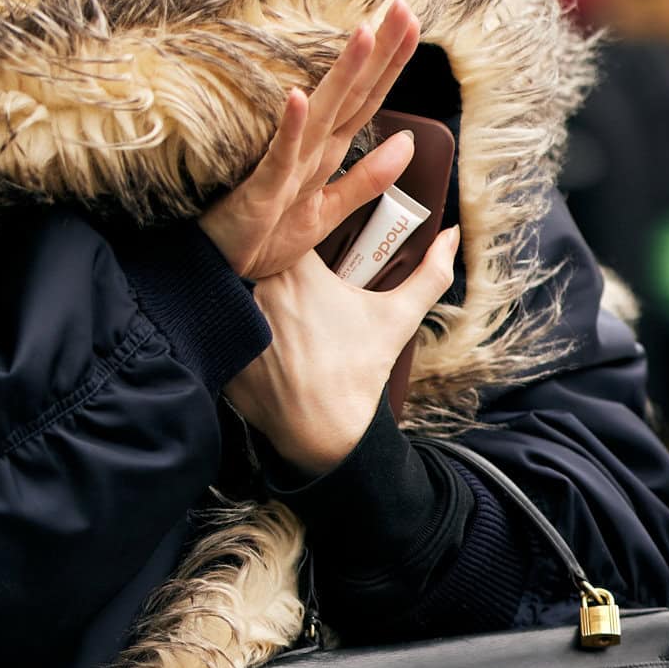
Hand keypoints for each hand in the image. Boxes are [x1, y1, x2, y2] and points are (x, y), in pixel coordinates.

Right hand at [199, 1, 421, 279]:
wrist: (218, 269)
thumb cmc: (263, 237)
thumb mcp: (328, 211)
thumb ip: (368, 179)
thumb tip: (407, 142)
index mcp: (327, 152)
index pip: (367, 100)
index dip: (391, 64)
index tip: (413, 23)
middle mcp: (310, 149)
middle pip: (352, 95)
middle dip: (378, 52)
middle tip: (400, 4)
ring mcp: (285, 165)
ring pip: (322, 114)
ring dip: (342, 75)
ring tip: (364, 35)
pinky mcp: (261, 188)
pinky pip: (280, 155)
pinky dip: (290, 127)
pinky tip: (298, 97)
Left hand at [226, 226, 461, 474]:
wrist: (326, 434)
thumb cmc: (360, 372)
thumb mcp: (398, 318)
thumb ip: (430, 272)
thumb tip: (452, 235)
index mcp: (299, 271)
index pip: (285, 233)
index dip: (288, 235)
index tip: (296, 247)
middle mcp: (259, 290)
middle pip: (253, 257)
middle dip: (262, 264)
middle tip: (279, 278)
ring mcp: (234, 320)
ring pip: (229, 290)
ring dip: (241, 294)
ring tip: (260, 310)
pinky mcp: (219, 349)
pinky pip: (216, 326)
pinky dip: (226, 329)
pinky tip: (244, 340)